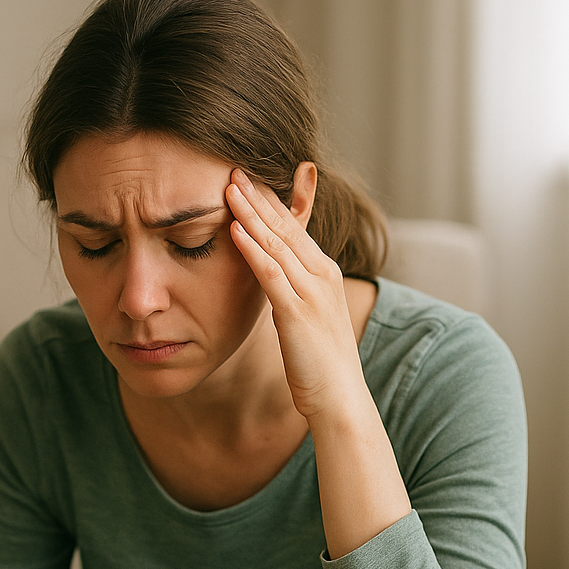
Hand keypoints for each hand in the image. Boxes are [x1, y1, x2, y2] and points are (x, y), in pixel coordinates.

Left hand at [226, 169, 368, 424]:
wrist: (339, 398)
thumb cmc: (321, 366)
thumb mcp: (309, 321)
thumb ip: (295, 295)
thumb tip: (277, 287)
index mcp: (326, 274)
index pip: (295, 229)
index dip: (271, 203)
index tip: (248, 181)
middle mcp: (322, 275)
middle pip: (286, 228)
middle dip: (259, 197)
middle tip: (234, 170)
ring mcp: (312, 292)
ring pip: (277, 244)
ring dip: (251, 214)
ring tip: (229, 188)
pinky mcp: (298, 312)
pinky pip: (271, 274)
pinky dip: (252, 249)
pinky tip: (234, 230)